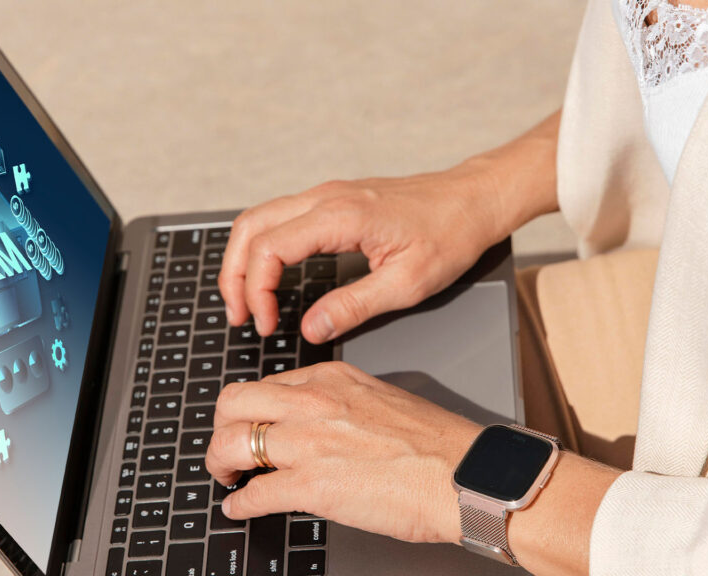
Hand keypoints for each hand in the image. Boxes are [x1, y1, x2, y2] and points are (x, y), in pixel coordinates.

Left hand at [204, 362, 481, 543]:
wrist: (464, 475)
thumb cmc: (436, 445)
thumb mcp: (379, 399)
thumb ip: (340, 404)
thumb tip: (316, 423)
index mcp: (330, 379)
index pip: (266, 384)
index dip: (249, 410)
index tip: (247, 424)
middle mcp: (312, 403)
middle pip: (233, 403)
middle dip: (220, 428)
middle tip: (225, 449)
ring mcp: (307, 443)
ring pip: (231, 443)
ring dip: (220, 464)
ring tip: (227, 478)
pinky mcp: (310, 485)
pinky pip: (254, 494)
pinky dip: (240, 505)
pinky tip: (239, 509)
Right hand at [219, 171, 503, 342]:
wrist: (473, 198)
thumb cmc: (450, 234)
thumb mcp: (407, 283)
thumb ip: (354, 307)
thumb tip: (311, 329)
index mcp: (340, 216)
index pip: (269, 249)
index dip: (257, 291)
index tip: (268, 324)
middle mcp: (325, 198)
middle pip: (249, 228)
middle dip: (234, 275)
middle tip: (241, 316)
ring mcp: (326, 195)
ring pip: (258, 218)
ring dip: (243, 259)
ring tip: (246, 300)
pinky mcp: (332, 200)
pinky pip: (279, 217)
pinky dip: (261, 246)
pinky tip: (269, 275)